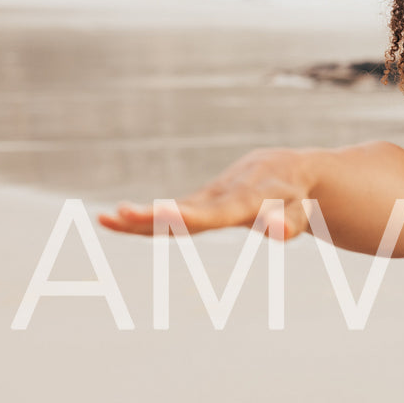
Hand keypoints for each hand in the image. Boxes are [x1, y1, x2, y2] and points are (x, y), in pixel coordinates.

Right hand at [98, 147, 317, 238]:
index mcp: (244, 200)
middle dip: (152, 216)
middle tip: (117, 215)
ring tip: (102, 221)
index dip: (188, 215)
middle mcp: (220, 197)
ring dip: (138, 219)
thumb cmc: (296, 196)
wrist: (286, 169)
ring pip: (172, 211)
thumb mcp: (301, 212)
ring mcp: (207, 199)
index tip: (163, 214)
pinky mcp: (201, 202)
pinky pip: (172, 212)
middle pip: (183, 210)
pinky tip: (113, 221)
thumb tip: (277, 233)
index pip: (213, 212)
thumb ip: (290, 224)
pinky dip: (145, 219)